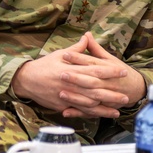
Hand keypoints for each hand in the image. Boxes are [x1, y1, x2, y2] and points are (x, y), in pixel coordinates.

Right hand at [10, 33, 139, 117]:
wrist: (26, 80)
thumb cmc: (43, 66)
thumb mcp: (59, 54)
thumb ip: (77, 49)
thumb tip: (87, 38)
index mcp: (72, 69)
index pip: (96, 70)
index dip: (110, 71)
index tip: (122, 72)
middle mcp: (71, 83)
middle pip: (96, 89)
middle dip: (112, 93)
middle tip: (126, 96)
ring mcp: (67, 96)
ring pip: (90, 103)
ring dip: (105, 107)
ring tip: (118, 109)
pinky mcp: (62, 105)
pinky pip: (79, 110)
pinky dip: (91, 113)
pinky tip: (101, 115)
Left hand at [57, 33, 144, 117]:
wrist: (136, 89)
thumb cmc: (119, 71)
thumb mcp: (109, 59)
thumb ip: (95, 48)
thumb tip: (86, 34)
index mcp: (106, 68)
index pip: (91, 62)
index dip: (78, 58)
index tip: (65, 54)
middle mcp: (106, 82)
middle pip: (90, 80)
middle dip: (76, 78)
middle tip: (61, 74)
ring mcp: (105, 96)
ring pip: (90, 97)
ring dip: (76, 97)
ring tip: (61, 93)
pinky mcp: (102, 107)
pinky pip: (90, 111)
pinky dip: (78, 113)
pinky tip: (66, 112)